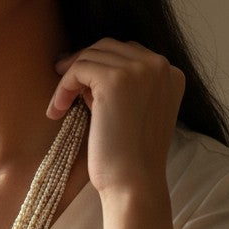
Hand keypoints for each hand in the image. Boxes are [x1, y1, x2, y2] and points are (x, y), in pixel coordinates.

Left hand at [47, 38, 184, 195]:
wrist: (133, 181)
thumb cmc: (128, 156)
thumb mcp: (133, 112)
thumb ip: (122, 87)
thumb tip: (85, 67)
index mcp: (171, 73)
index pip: (127, 52)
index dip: (98, 66)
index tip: (78, 84)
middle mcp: (160, 65)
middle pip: (108, 47)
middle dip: (82, 65)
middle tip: (62, 88)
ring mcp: (140, 69)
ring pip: (90, 56)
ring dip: (69, 79)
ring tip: (60, 106)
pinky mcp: (115, 80)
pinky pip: (78, 69)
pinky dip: (62, 87)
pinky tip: (56, 110)